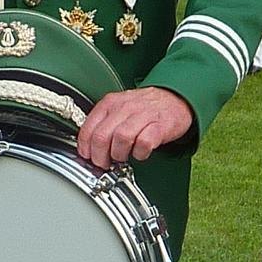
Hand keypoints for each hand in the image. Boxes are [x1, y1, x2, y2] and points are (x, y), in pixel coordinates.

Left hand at [77, 87, 194, 167]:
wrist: (175, 98)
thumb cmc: (145, 108)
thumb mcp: (118, 109)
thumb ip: (103, 125)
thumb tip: (88, 148)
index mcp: (110, 103)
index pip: (88, 129)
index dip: (86, 149)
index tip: (89, 158)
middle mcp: (124, 107)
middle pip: (101, 137)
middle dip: (100, 157)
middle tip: (106, 163)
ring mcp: (142, 115)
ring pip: (120, 139)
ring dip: (119, 154)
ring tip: (124, 156)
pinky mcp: (159, 126)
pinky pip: (144, 144)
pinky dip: (140, 154)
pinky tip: (140, 153)